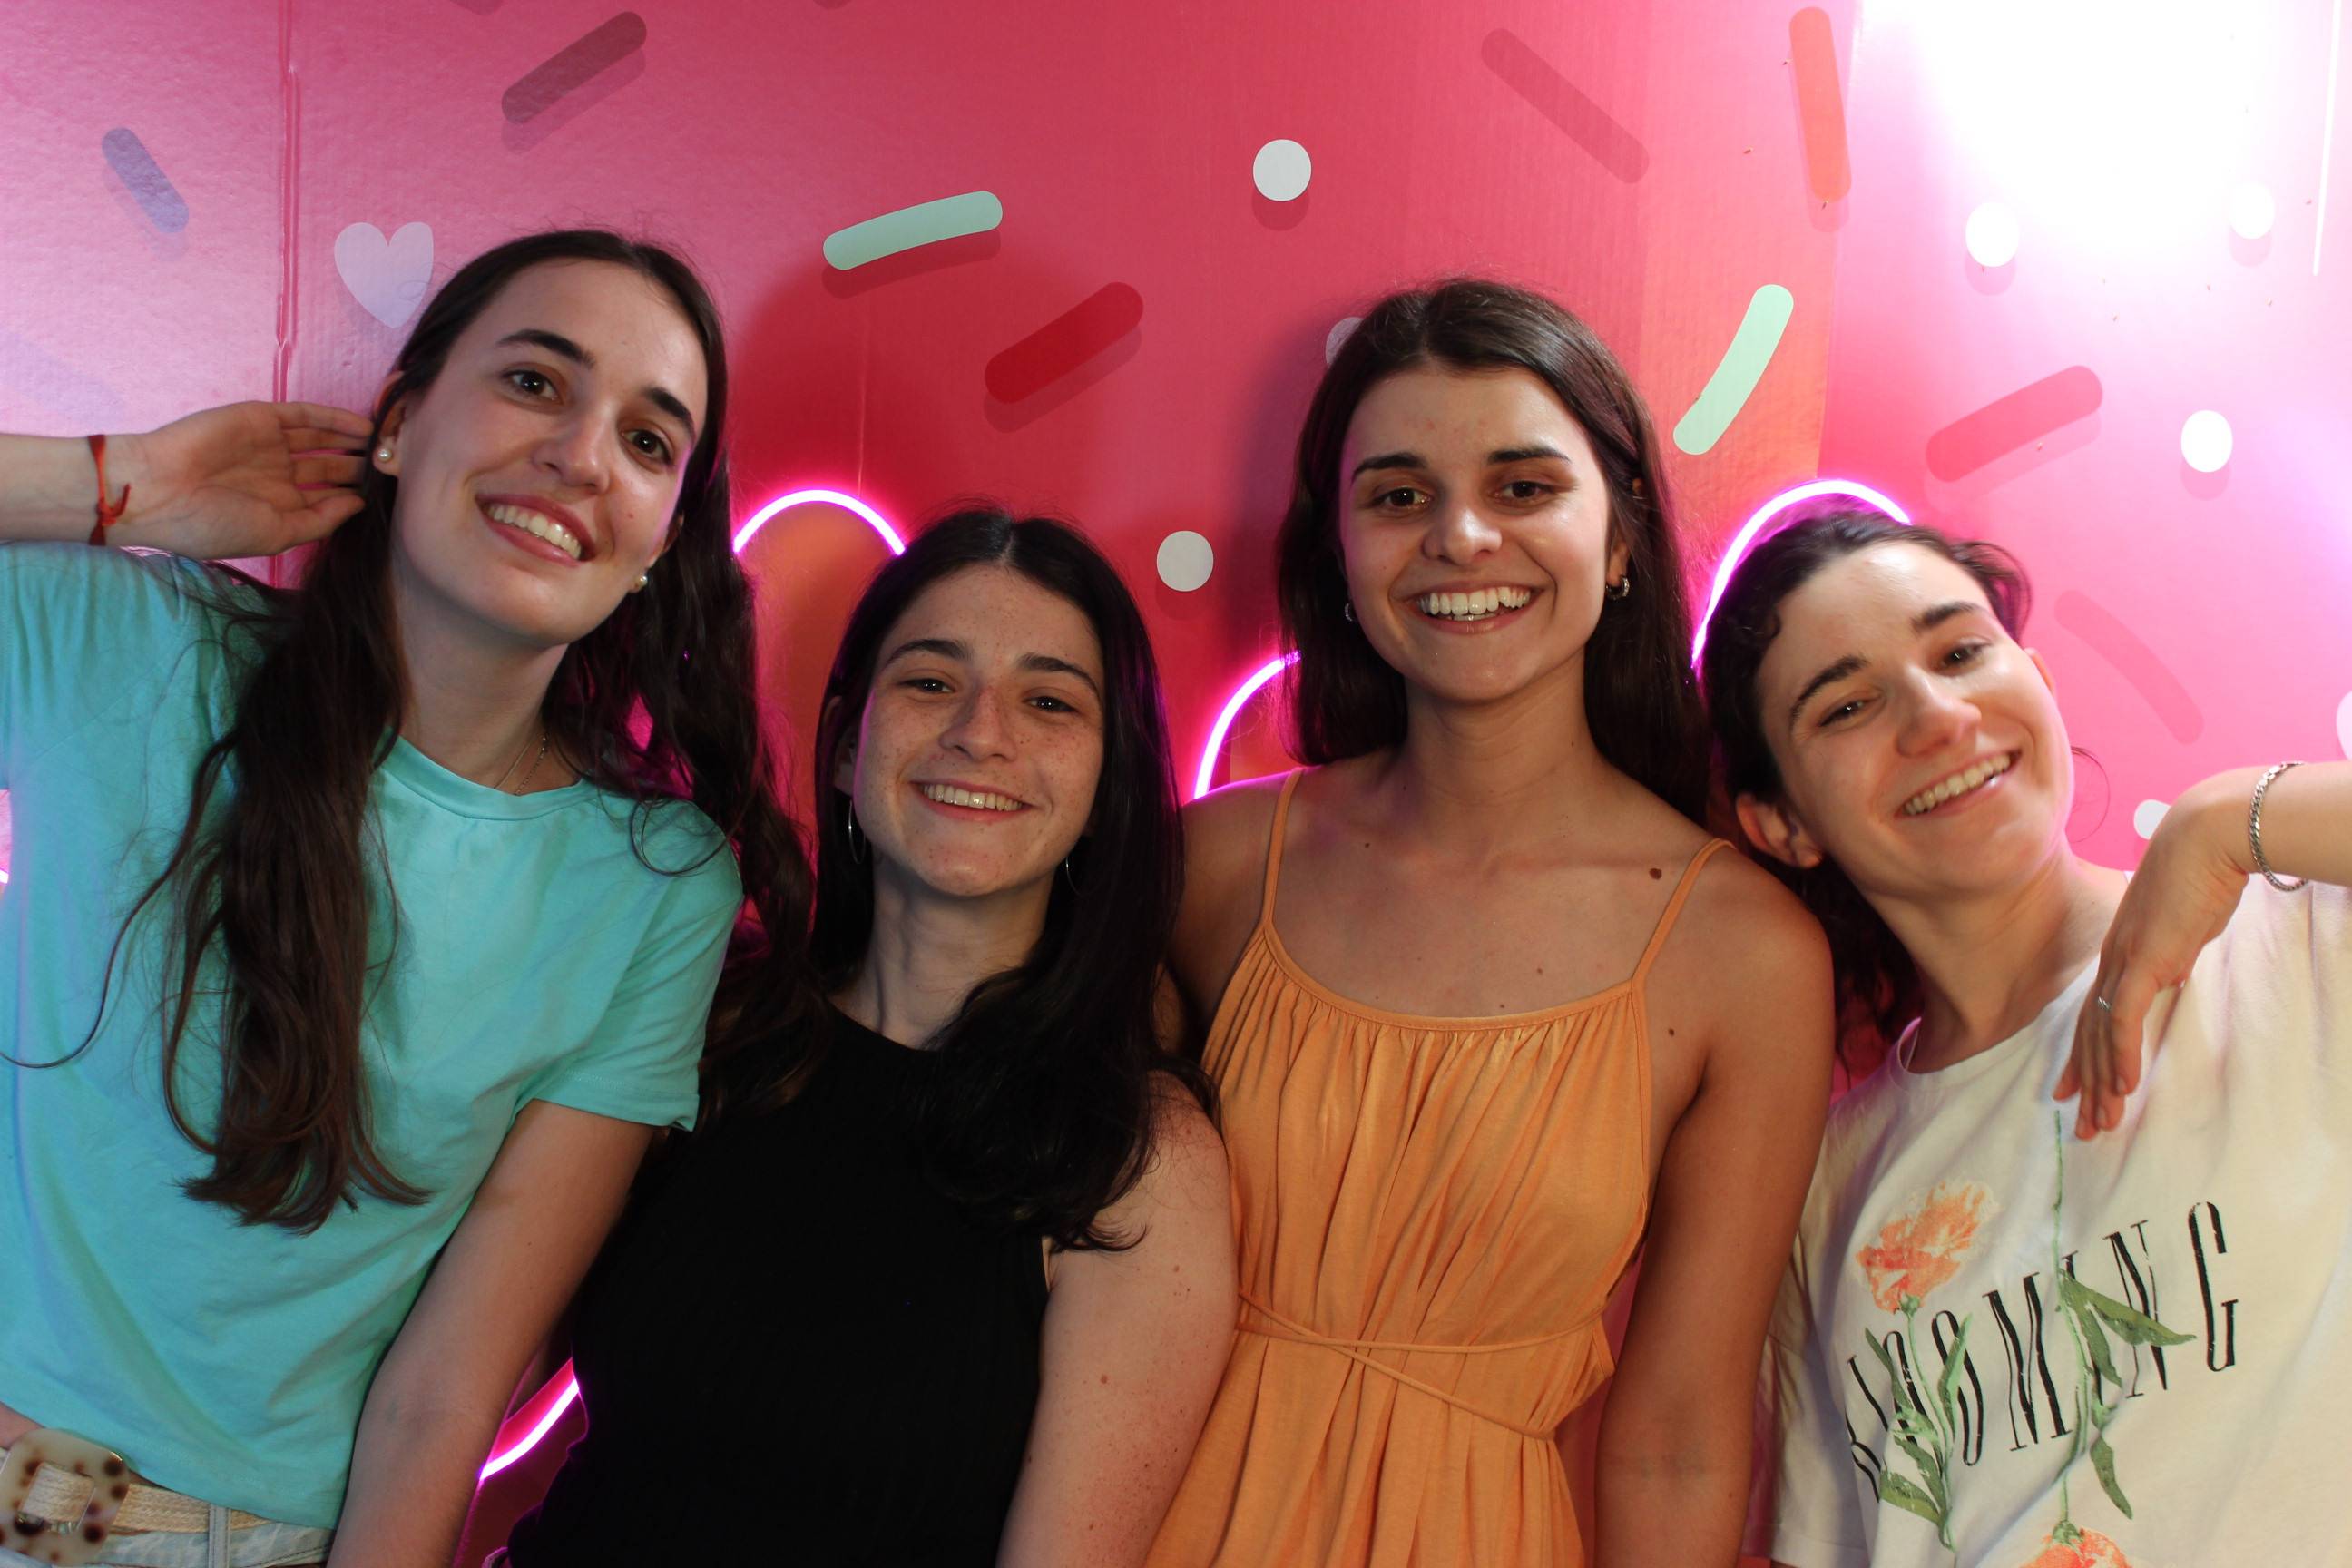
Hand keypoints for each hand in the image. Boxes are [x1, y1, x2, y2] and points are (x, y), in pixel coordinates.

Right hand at [112, 401, 371, 558]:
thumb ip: (319, 521)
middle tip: (398, 467)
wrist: (158, 490)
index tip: (393, 498)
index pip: (329, 499)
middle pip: (331, 468)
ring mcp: (270, 446)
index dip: (358, 496)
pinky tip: (364, 426)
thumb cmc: (211, 524)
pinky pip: (306, 416)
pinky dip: (335, 419)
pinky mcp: (261, 419)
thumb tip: (358, 506)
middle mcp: (278, 476)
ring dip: (355, 442)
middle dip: (362, 467)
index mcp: (279, 508)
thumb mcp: (275, 534)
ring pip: (324, 440)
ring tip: (389, 444)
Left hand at [2058, 772, 2255, 1135]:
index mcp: (2119, 955)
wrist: (2204, 841)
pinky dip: (2120, 1053)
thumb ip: (2168, 956)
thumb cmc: (2199, 878)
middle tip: (2084, 1126)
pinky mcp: (2143, 960)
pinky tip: (2122, 1085)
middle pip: (2089, 1033)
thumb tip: (2169, 974)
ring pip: (2102, 1034)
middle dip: (2086, 1084)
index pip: (2091, 1016)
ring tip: (2103, 1121)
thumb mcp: (2180, 929)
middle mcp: (2111, 961)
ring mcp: (2123, 961)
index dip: (2080, 1057)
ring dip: (2102, 1082)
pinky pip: (2124, 1017)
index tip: (2069, 1089)